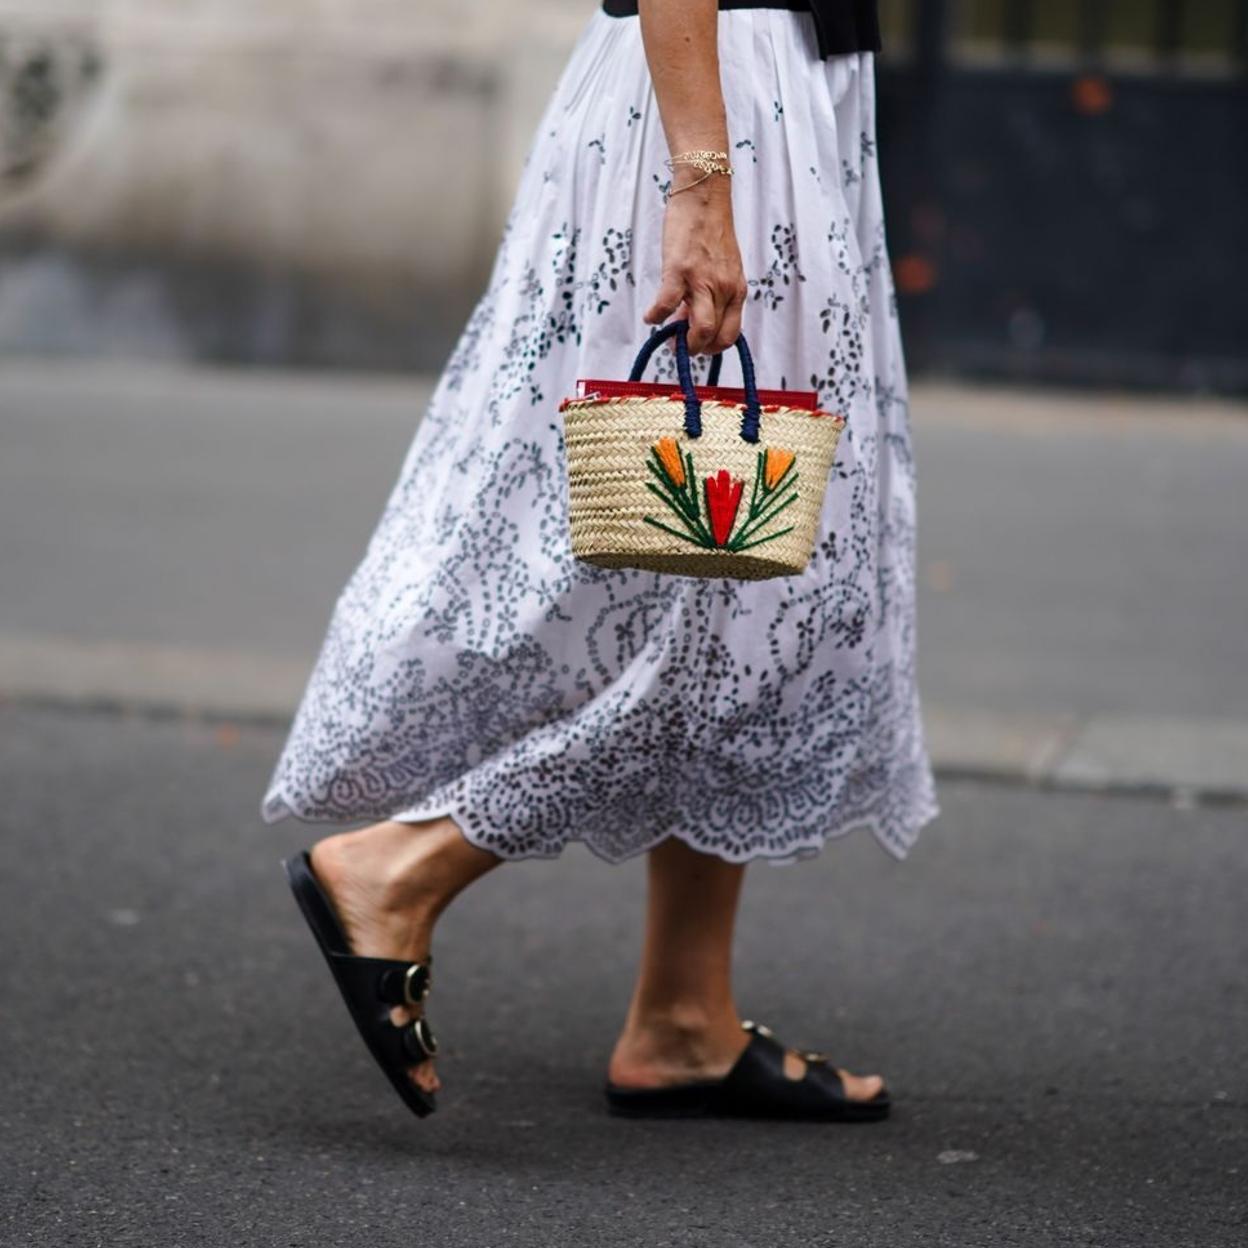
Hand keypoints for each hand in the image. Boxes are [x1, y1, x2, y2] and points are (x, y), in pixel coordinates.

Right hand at [642, 176, 746, 356]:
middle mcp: (724, 288)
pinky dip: (655, 317)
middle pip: (715, 337)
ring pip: (700, 330)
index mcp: (737, 289)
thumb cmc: (710, 230)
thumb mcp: (721, 267)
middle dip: (695, 350)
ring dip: (682, 342)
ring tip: (668, 337)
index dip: (713, 348)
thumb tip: (688, 318)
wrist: (703, 196)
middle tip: (678, 346)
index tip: (698, 345)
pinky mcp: (680, 270)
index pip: (731, 334)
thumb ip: (711, 294)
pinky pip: (667, 305)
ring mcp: (703, 280)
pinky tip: (649, 317)